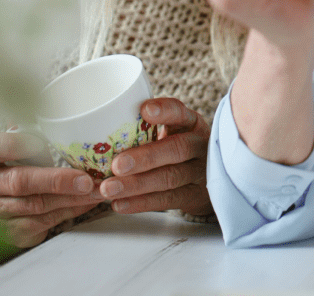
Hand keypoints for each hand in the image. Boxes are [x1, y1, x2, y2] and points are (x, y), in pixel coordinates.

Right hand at [0, 130, 102, 248]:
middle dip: (56, 182)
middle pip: (20, 183)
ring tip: (96, 190)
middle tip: (85, 179)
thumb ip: (33, 126)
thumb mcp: (19, 133)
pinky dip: (69, 211)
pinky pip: (42, 223)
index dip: (16, 145)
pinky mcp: (8, 231)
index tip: (42, 144)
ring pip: (35, 207)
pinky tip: (87, 201)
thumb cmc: (18, 153)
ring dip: (70, 199)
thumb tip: (62, 116)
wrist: (5, 189)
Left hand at [99, 98, 212, 216]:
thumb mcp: (173, 131)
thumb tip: (104, 122)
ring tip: (108, 188)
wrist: (209, 177)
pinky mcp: (194, 196)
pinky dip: (141, 203)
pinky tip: (120, 204)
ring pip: (170, 178)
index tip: (144, 110)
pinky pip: (167, 200)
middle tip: (117, 164)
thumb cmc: (177, 147)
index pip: (181, 112)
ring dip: (136, 185)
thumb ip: (148, 127)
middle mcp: (200, 145)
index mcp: (191, 123)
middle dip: (145, 158)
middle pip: (177, 149)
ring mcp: (200, 172)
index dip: (165, 111)